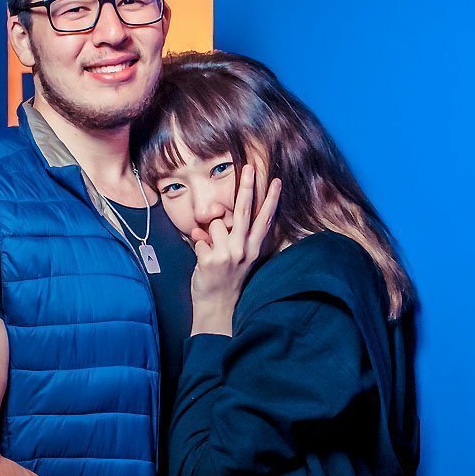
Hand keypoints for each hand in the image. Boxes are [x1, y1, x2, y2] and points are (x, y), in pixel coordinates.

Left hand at [189, 164, 281, 335]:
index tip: (276, 182)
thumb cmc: (226, 281)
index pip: (263, 219)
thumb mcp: (235, 259)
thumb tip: (205, 225)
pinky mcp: (211, 259)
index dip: (270, 200)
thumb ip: (226, 239)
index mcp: (253, 248)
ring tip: (212, 253)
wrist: (217, 307)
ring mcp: (228, 254)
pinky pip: (199, 240)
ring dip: (208, 235)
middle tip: (249, 167)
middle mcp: (243, 249)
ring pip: (214, 224)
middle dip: (247, 187)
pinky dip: (197, 248)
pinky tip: (203, 263)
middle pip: (244, 211)